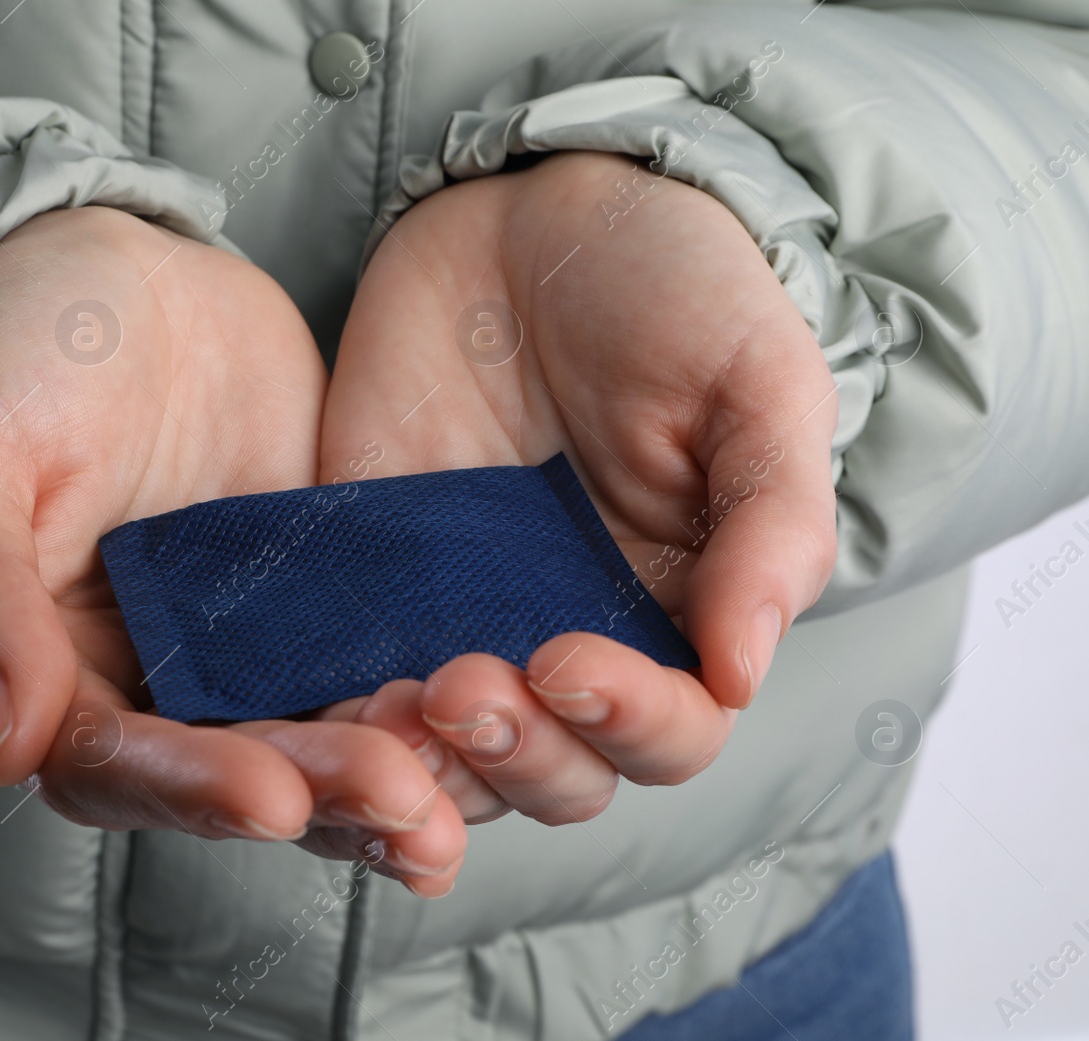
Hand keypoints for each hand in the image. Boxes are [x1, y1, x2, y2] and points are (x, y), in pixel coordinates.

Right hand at [0, 207, 463, 894]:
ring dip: (385, 782)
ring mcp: (239, 652)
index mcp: (44, 672)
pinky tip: (499, 718)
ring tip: (457, 803)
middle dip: (318, 797)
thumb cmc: (16, 351)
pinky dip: (424, 707)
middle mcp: (144, 685)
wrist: (128, 272)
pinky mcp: (322, 608)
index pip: (110, 766)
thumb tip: (4, 745)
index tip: (273, 795)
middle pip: (229, 780)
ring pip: (313, 746)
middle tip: (409, 803)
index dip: (188, 789)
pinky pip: (372, 668)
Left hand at [320, 151, 838, 824]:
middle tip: (462, 686)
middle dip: (514, 757)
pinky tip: (322, 703)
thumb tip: (742, 673)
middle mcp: (572, 639)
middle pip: (556, 774)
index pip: (670, 733)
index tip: (567, 660)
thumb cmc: (673, 292)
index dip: (626, 724)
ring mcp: (463, 617)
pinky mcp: (369, 585)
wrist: (534, 215)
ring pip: (449, 757)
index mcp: (677, 615)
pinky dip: (335, 717)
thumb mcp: (756, 385)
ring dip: (422, 763)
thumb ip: (771, 525)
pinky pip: (347, 682)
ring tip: (390, 708)